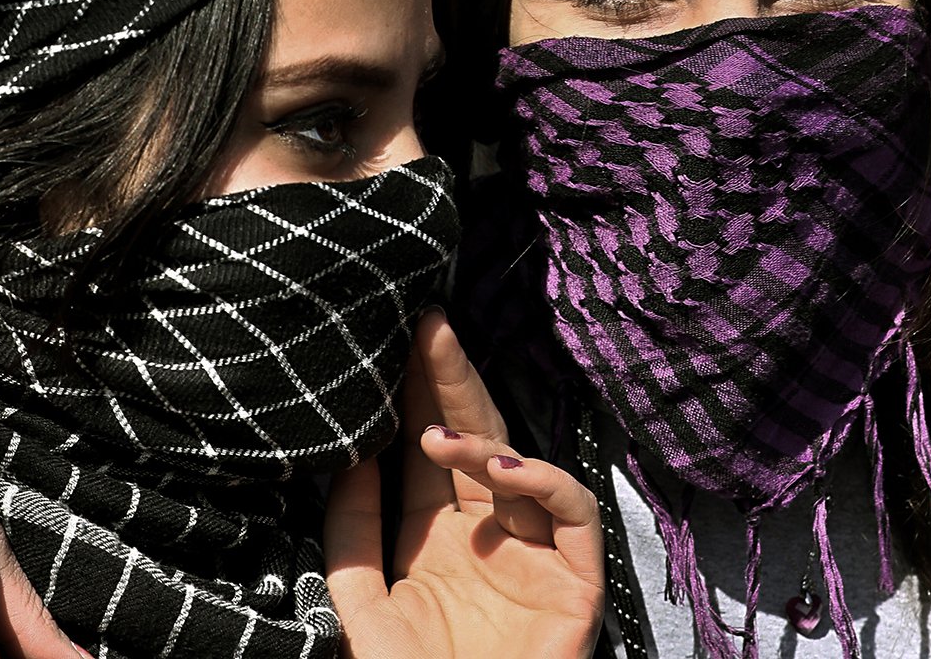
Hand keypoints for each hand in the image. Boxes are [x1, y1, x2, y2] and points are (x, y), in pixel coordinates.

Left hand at [324, 310, 603, 658]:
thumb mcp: (362, 603)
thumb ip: (354, 530)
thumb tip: (353, 451)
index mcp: (435, 539)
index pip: (426, 449)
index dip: (414, 394)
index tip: (394, 335)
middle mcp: (487, 534)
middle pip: (473, 440)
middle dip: (449, 382)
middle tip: (426, 326)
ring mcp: (534, 553)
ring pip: (522, 465)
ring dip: (483, 437)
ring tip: (436, 431)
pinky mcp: (577, 578)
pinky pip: (571, 509)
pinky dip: (543, 478)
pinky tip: (502, 467)